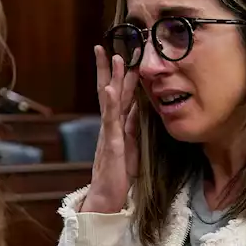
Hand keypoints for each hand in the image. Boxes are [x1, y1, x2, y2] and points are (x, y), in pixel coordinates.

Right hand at [84, 46, 139, 212]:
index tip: (122, 56)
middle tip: (109, 45)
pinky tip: (112, 88)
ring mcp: (110, 134)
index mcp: (117, 127)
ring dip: (111, 78)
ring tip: (113, 57)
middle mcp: (111, 127)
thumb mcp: (131, 149)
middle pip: (110, 91)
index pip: (119, 96)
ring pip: (110, 101)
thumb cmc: (118, 177)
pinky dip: (111, 102)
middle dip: (110, 69)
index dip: (119, 76)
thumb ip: (133, 130)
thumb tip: (138, 112)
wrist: (106, 200)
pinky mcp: (112, 144)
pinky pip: (111, 120)